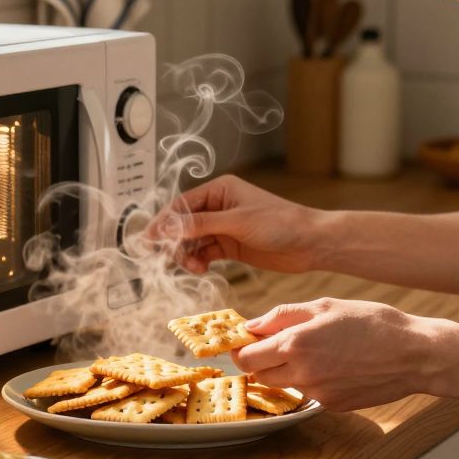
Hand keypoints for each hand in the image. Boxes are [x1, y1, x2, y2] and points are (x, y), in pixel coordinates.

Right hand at [146, 175, 325, 273]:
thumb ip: (200, 224)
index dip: (163, 222)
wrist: (310, 244)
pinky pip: (204, 252)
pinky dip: (198, 260)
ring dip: (186, 254)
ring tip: (193, 267)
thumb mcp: (236, 222)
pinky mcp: (230, 245)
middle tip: (165, 258)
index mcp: (220, 190)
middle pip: (183, 223)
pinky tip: (201, 269)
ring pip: (192, 240)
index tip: (148, 240)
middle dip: (174, 241)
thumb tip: (166, 226)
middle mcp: (219, 206)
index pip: (182, 204)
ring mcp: (224, 226)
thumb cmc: (280, 224)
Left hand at [230, 298, 454, 410]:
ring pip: (285, 385)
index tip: (247, 342)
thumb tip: (252, 326)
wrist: (414, 354)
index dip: (243, 350)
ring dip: (288, 371)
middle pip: (260, 376)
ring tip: (317, 351)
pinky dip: (314, 380)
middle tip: (279, 345)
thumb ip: (283, 316)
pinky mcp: (332, 406)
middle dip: (262, 361)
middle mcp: (302, 373)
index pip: (246, 358)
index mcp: (295, 344)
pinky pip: (310, 393)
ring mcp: (317, 394)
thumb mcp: (325, 306)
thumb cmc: (372, 323)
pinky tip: (337, 365)